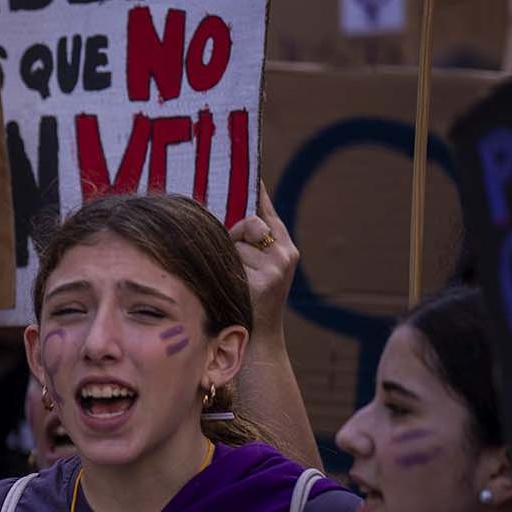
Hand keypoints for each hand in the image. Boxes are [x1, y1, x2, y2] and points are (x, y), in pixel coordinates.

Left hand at [229, 184, 297, 341]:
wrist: (258, 336)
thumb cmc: (250, 299)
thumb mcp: (258, 269)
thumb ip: (252, 245)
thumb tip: (230, 218)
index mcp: (286, 248)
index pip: (269, 214)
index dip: (259, 195)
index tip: (253, 175)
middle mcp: (285, 255)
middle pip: (248, 222)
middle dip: (233, 236)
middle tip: (234, 260)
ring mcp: (276, 268)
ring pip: (235, 243)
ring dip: (227, 258)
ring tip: (235, 280)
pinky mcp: (263, 281)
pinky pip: (230, 261)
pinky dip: (225, 271)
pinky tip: (234, 287)